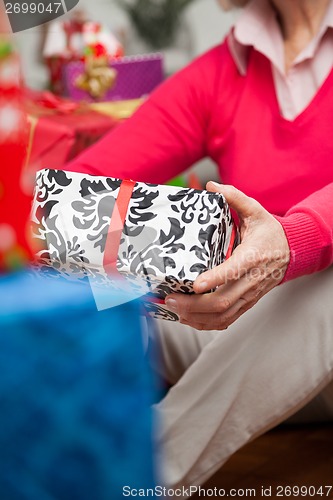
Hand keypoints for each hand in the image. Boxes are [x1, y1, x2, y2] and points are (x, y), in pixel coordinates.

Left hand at [165, 182, 289, 330]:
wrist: (292, 252)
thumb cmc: (270, 232)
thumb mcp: (256, 211)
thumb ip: (235, 197)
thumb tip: (211, 186)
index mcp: (253, 256)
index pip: (233, 271)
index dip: (214, 279)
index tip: (194, 283)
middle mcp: (251, 280)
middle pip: (223, 301)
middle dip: (194, 304)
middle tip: (171, 299)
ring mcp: (249, 295)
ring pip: (223, 315)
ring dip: (196, 317)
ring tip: (174, 310)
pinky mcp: (246, 303)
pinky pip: (227, 320)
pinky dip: (206, 324)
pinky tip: (189, 320)